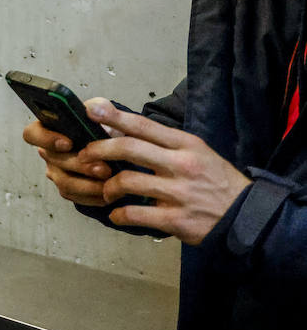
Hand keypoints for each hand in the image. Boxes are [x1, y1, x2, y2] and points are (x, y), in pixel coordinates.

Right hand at [23, 114, 112, 206]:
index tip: (68, 142)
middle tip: (102, 167)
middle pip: (54, 162)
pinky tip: (109, 191)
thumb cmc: (105, 130)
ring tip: (109, 180)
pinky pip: (76, 198)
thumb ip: (100, 106)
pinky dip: (94, 196)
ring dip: (89, 184)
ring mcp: (57, 172)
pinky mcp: (69, 190)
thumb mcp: (104, 113)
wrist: (119, 149)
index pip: (32, 134)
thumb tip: (93, 108)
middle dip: (80, 166)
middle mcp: (49, 152)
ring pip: (65, 183)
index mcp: (50, 129)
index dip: (46, 139)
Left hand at [82, 98, 249, 244]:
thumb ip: (160, 143)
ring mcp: (178, 193)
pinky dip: (118, 215)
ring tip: (105, 192)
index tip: (90, 110)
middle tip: (83, 156)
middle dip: (98, 150)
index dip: (114, 116)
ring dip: (107, 187)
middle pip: (129, 148)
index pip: (144, 126)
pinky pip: (135, 214)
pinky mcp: (176, 219)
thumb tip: (118, 130)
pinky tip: (116, 215)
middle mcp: (181, 165)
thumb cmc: (216, 181)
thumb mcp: (195, 153)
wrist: (247, 217)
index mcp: (186, 145)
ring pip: (127, 181)